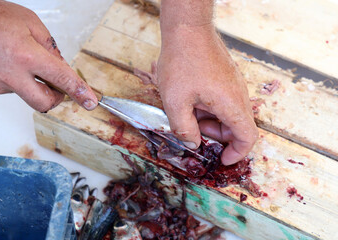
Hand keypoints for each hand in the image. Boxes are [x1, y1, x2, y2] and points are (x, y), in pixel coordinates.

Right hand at [0, 0, 97, 111]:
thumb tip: (61, 66)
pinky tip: (3, 62)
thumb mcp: (29, 22)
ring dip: (28, 81)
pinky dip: (11, 79)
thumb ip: (50, 47)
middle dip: (55, 98)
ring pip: (24, 92)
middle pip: (44, 102)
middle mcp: (10, 75)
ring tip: (15, 57)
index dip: (79, 92)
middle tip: (57, 87)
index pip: (62, 79)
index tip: (89, 102)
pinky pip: (7, 89)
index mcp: (26, 56)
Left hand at [157, 24, 257, 164]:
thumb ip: (184, 130)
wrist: (187, 29)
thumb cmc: (182, 62)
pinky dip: (210, 108)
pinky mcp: (227, 77)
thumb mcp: (175, 102)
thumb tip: (193, 144)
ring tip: (188, 112)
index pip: (248, 137)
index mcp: (231, 104)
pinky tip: (191, 100)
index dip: (238, 153)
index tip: (223, 160)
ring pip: (229, 114)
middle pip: (237, 127)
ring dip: (210, 121)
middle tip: (194, 130)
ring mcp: (234, 84)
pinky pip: (224, 100)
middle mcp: (238, 94)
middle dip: (216, 136)